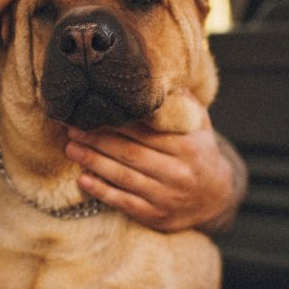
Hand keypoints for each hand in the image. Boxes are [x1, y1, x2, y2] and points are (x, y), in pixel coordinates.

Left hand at [65, 101, 245, 233]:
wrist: (216, 196)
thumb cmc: (199, 151)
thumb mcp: (198, 124)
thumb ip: (179, 102)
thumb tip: (157, 73)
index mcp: (187, 146)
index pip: (144, 132)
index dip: (115, 122)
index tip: (91, 112)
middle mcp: (178, 172)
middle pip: (129, 153)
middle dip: (97, 140)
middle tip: (72, 128)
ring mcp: (167, 196)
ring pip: (124, 177)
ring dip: (93, 162)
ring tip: (71, 149)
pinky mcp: (157, 216)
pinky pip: (125, 203)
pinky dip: (102, 191)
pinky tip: (83, 180)